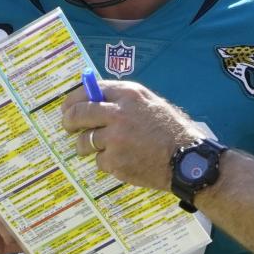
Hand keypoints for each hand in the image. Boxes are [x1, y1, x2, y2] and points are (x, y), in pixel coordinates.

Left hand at [61, 80, 205, 191]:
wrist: (186, 159)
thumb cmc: (171, 131)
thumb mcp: (150, 103)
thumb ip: (124, 100)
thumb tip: (95, 99)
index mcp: (129, 95)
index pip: (90, 90)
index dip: (74, 99)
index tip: (68, 107)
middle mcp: (119, 114)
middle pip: (79, 114)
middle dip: (69, 121)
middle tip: (68, 126)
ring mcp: (115, 139)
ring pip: (84, 141)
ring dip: (85, 145)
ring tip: (97, 148)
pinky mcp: (115, 161)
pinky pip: (99, 161)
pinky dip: (107, 162)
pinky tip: (123, 160)